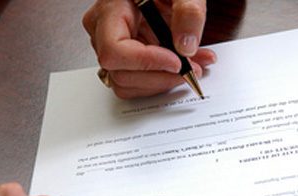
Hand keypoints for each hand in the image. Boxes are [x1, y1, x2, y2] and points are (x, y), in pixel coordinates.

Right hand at [83, 0, 216, 98]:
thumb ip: (188, 12)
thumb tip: (186, 47)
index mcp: (110, 9)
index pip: (114, 50)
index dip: (146, 62)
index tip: (176, 62)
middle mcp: (105, 33)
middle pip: (122, 74)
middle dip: (161, 77)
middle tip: (191, 69)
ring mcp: (115, 50)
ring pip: (130, 84)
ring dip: (164, 82)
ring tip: (193, 67)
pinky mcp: (127, 61)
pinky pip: (140, 83)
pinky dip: (164, 80)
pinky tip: (184, 66)